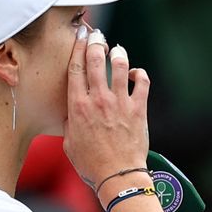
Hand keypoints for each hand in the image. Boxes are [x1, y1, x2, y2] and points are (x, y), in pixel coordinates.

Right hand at [63, 31, 149, 189]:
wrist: (117, 176)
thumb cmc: (91, 164)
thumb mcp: (69, 142)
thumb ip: (70, 121)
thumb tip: (71, 110)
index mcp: (78, 106)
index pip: (75, 68)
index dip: (77, 48)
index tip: (78, 36)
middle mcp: (98, 100)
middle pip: (96, 60)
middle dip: (96, 42)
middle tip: (97, 35)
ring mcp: (120, 103)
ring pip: (120, 66)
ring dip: (118, 53)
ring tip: (116, 49)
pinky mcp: (138, 109)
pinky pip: (142, 83)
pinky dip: (139, 74)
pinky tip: (135, 73)